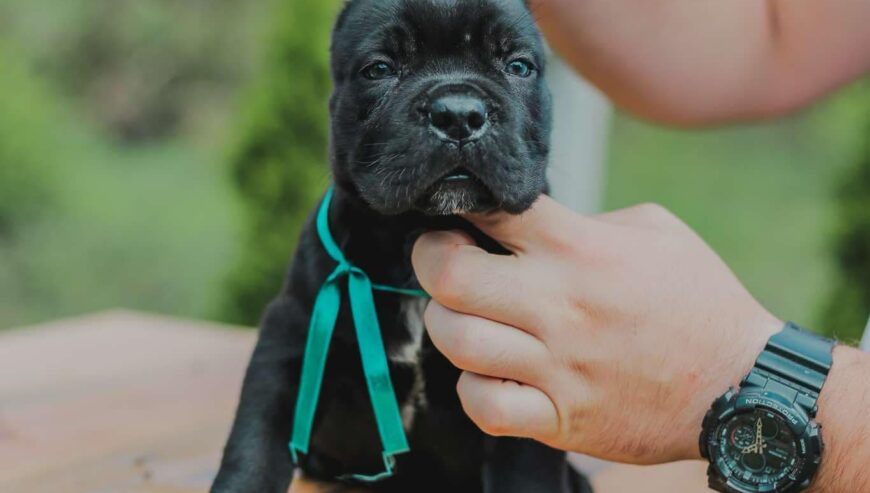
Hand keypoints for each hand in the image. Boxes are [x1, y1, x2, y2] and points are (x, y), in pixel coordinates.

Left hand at [412, 196, 781, 463]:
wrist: (742, 384)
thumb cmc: (697, 298)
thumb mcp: (653, 230)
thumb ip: (584, 219)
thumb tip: (524, 222)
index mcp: (580, 248)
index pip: (490, 210)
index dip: (458, 202)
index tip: (456, 211)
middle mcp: (560, 305)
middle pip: (448, 277)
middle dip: (429, 260)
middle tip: (443, 261)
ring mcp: (558, 366)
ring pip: (456, 340)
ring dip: (447, 324)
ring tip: (467, 316)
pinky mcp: (561, 416)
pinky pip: (484, 406)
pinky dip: (473, 388)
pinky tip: (489, 373)